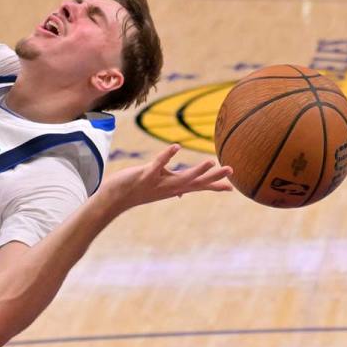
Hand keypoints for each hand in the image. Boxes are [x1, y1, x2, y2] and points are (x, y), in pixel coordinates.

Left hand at [99, 144, 231, 212]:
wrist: (113, 199)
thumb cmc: (135, 191)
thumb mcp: (157, 190)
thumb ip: (171, 188)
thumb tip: (183, 193)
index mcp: (173, 188)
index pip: (197, 187)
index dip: (214, 187)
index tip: (233, 187)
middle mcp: (168, 187)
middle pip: (195, 183)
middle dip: (214, 177)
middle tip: (231, 170)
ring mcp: (157, 183)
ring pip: (181, 178)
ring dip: (196, 171)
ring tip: (211, 162)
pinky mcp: (145, 176)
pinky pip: (158, 165)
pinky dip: (167, 156)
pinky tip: (176, 147)